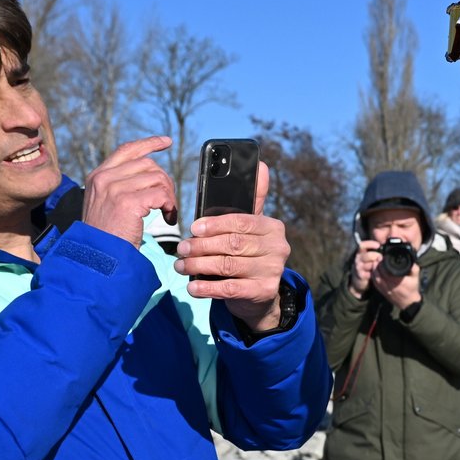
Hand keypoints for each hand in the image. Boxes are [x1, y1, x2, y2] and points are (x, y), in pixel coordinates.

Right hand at [80, 136, 176, 244]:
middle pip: (148, 164)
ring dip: (169, 196)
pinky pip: (161, 195)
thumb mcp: (105, 204)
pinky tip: (168, 218)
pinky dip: (170, 206)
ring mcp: (114, 188)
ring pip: (157, 178)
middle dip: (165, 181)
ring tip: (168, 213)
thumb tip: (147, 174)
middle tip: (168, 202)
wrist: (96, 257)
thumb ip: (119, 186)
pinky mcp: (127, 202)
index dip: (148, 143)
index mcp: (98, 176)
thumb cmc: (105, 236)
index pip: (127, 150)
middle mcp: (104, 178)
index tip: (166, 142)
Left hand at [176, 162, 289, 329]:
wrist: (259, 295)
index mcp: (273, 227)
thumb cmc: (247, 254)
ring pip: (228, 265)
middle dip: (202, 246)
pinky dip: (208, 288)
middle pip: (233, 244)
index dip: (215, 224)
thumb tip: (260, 164)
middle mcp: (278, 248)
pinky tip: (192, 287)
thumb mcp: (249, 228)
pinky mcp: (264, 292)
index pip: (242, 221)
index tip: (194, 228)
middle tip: (181, 248)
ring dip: (199, 266)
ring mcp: (272, 271)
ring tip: (181, 265)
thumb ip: (251, 200)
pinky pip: (230, 288)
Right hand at [347, 240, 379, 297]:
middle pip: (367, 256)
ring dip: (376, 266)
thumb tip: (388, 247)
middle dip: (376, 257)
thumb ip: (377, 251)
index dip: (370, 244)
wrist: (361, 278)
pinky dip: (374, 274)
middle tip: (381, 258)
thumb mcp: (372, 257)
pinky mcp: (360, 275)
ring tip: (378, 267)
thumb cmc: (369, 265)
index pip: (362, 245)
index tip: (378, 245)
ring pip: (369, 265)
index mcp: (361, 252)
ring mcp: (358, 267)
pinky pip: (369, 273)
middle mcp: (358, 258)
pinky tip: (374, 273)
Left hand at [367, 247, 423, 311]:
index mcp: (398, 281)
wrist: (409, 303)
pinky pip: (375, 283)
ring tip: (375, 263)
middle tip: (377, 258)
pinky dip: (373, 276)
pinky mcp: (382, 292)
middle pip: (380, 273)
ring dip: (374, 270)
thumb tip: (411, 260)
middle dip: (377, 265)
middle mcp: (390, 285)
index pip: (387, 271)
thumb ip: (414, 268)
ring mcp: (385, 289)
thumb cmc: (412, 289)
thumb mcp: (416, 278)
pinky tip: (374, 271)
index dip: (382, 263)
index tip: (382, 257)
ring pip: (376, 278)